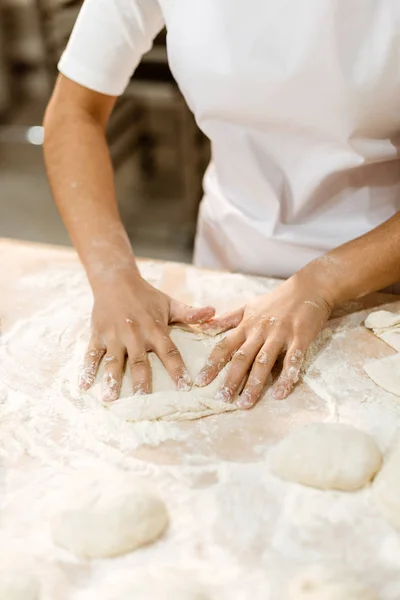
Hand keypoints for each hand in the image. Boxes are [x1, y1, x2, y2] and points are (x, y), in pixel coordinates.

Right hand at [79, 272, 214, 401]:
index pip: (169, 351)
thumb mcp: (170, 303)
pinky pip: (91, 355)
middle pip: (139, 361)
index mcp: (154, 329)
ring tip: (110, 399)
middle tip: (144, 400)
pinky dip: (86, 370)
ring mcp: (114, 336)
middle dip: (142, 381)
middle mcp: (134, 334)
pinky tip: (84, 386)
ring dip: (111, 380)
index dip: (177, 369)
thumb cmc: (146, 296)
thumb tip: (214, 312)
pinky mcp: (98, 335)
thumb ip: (190, 313)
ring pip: (113, 361)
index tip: (185, 387)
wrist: (115, 279)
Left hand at [194, 270, 333, 408]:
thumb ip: (228, 319)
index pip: (224, 346)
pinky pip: (292, 361)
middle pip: (242, 358)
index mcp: (246, 326)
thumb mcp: (248, 307)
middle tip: (222, 399)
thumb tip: (203, 326)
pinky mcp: (300, 338)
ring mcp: (280, 335)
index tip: (201, 381)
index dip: (212, 364)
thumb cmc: (276, 300)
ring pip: (264, 362)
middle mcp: (260, 331)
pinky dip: (286, 378)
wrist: (308, 288)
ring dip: (254, 384)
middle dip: (231, 379)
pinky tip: (280, 394)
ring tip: (245, 403)